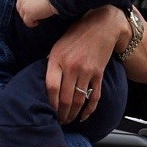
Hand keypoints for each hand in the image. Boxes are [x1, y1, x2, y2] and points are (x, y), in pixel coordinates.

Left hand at [16, 0, 55, 25]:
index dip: (24, 7)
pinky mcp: (28, 14)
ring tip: (37, 19)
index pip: (19, 1)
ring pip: (23, 16)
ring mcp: (24, 7)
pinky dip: (31, 24)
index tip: (30, 10)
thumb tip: (30, 6)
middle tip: (33, 16)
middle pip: (20, 9)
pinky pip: (27, 22)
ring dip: (29, 19)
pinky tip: (37, 22)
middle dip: (25, 13)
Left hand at [46, 5, 123, 123]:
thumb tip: (44, 82)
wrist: (102, 26)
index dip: (50, 102)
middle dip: (61, 113)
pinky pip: (94, 96)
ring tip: (68, 120)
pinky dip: (89, 109)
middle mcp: (72, 67)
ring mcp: (86, 71)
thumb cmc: (76, 35)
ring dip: (73, 114)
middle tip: (59, 121)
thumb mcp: (58, 46)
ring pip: (79, 100)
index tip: (49, 110)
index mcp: (58, 59)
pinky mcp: (98, 74)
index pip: (51, 87)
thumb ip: (52, 63)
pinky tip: (83, 116)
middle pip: (65, 98)